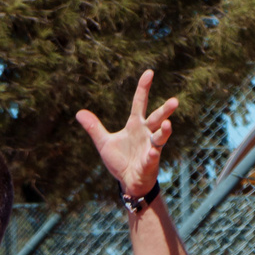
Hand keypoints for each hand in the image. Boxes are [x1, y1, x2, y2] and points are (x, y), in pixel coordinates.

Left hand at [75, 69, 179, 197]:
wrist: (128, 182)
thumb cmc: (121, 161)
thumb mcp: (104, 143)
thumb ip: (94, 128)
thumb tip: (79, 113)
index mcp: (135, 125)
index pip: (140, 102)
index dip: (143, 88)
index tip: (149, 72)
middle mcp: (146, 133)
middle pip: (156, 118)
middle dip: (165, 110)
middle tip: (175, 101)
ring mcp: (150, 148)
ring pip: (160, 137)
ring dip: (165, 131)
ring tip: (168, 125)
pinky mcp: (150, 162)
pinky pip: (152, 157)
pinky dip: (153, 154)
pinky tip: (153, 151)